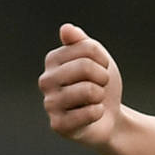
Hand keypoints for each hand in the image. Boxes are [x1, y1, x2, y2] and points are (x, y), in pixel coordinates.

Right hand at [40, 23, 122, 146]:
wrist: (108, 117)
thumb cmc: (100, 84)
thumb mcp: (97, 58)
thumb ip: (82, 42)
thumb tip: (65, 29)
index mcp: (52, 60)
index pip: (88, 48)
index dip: (103, 60)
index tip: (101, 69)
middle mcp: (46, 80)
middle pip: (86, 67)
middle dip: (103, 78)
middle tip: (99, 87)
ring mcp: (49, 103)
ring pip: (89, 90)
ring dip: (100, 97)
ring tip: (94, 101)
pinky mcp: (58, 125)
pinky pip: (89, 113)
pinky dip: (98, 113)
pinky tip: (92, 115)